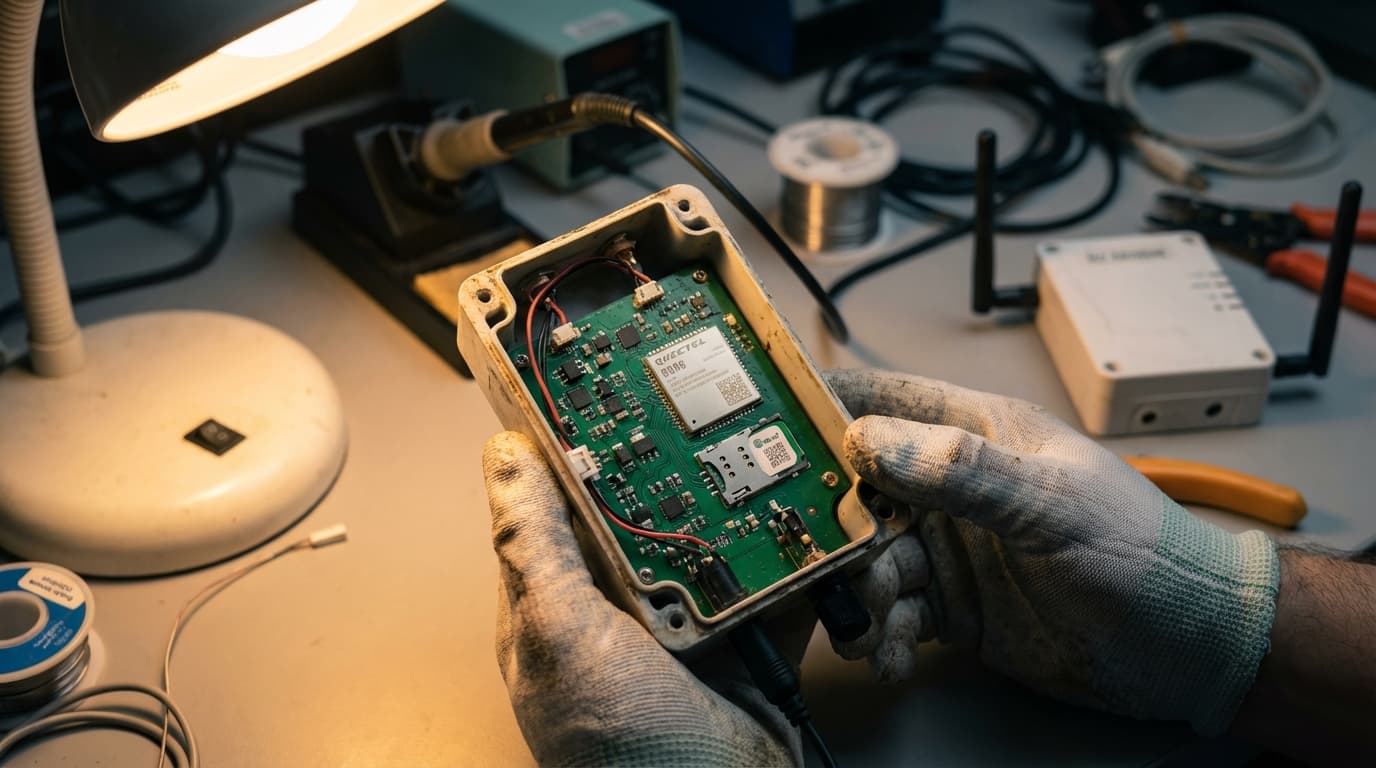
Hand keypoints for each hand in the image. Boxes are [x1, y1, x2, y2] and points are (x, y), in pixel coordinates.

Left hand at [483, 431, 806, 765]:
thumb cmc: (620, 756)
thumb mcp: (561, 639)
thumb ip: (535, 549)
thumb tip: (502, 457)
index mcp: (557, 600)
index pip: (556, 495)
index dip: (574, 435)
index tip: (599, 374)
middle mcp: (618, 605)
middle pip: (644, 506)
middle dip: (675, 457)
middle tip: (704, 400)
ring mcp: (685, 622)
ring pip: (711, 535)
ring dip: (740, 499)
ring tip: (764, 448)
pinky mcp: (745, 639)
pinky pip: (771, 580)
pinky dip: (792, 554)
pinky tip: (807, 520)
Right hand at [823, 369, 1279, 735]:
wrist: (1186, 647)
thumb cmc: (1141, 552)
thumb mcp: (1052, 504)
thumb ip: (965, 472)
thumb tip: (873, 441)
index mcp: (975, 432)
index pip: (883, 397)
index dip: (823, 403)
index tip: (768, 427)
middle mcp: (949, 485)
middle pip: (856, 486)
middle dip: (830, 520)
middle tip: (813, 554)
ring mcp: (948, 546)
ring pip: (867, 557)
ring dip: (858, 591)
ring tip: (871, 622)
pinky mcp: (951, 605)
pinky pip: (892, 613)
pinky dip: (882, 635)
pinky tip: (892, 652)